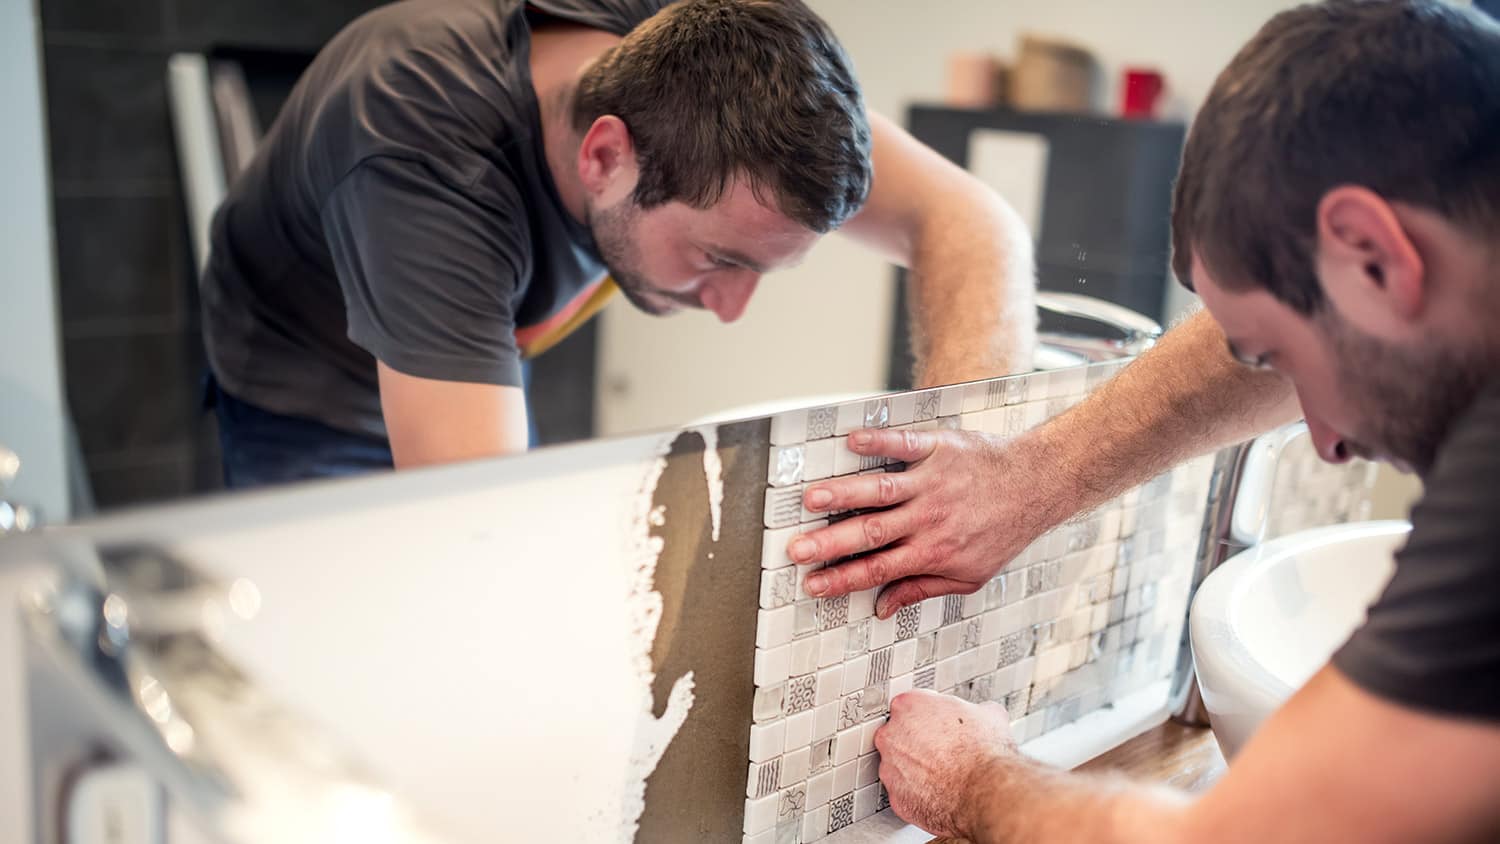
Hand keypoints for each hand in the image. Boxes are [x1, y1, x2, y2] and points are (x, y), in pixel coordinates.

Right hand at [790, 427, 1065, 617]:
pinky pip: (903, 446)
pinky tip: (851, 441)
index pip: (877, 570)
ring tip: (811, 499)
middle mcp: (928, 519)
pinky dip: (878, 443)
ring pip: (879, 491)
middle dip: (829, 544)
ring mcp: (931, 483)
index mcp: (932, 553)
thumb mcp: (969, 576)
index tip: (811, 584)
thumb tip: (882, 608)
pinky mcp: (938, 450)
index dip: (841, 579)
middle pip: (870, 534)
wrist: (1036, 486)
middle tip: (796, 549)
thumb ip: (921, 590)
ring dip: (843, 494)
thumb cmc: (1002, 533)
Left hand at [876, 690, 1013, 838]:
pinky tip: (939, 792)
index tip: (939, 723)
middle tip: (941, 749)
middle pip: (898, 735)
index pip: (909, 704)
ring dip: (915, 770)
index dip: (927, 715)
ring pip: (898, 766)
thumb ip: (973, 711)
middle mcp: (892, 736)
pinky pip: (905, 794)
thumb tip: (981, 715)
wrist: (986, 792)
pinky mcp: (896, 798)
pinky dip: (918, 795)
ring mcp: (890, 769)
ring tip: (943, 774)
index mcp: (909, 706)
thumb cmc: (984, 753)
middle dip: (916, 742)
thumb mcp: (988, 714)